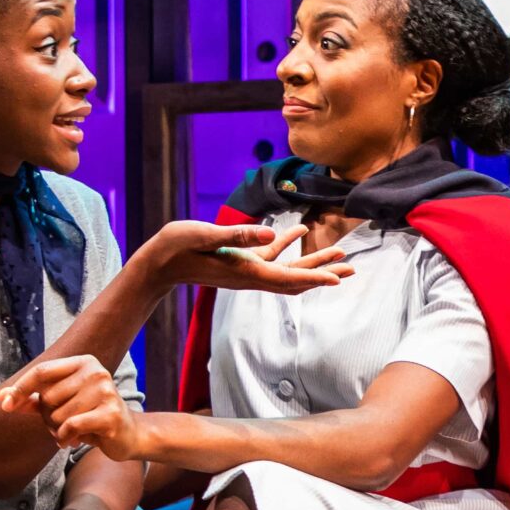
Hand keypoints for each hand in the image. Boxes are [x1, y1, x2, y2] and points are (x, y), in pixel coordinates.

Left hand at [0, 354, 147, 459]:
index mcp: (83, 362)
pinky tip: (73, 440)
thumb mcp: (60, 404)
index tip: (6, 405)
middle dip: (47, 417)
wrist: (127, 433)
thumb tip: (2, 398)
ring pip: (58, 415)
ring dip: (57, 430)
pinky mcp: (110, 414)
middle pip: (48, 397)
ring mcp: (105, 391)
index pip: (42, 371)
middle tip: (61, 425)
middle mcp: (96, 372)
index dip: (21, 388)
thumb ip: (32, 399)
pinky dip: (65, 437)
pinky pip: (70, 426)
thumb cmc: (90, 416)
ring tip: (71, 432)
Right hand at [146, 220, 354, 295]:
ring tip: (339, 254)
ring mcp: (247, 269)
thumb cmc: (177, 248)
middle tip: (352, 269)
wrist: (158, 263)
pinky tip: (300, 230)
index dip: (315, 278)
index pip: (288, 278)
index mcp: (246, 271)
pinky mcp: (240, 260)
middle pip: (296, 279)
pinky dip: (288, 245)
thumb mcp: (206, 235)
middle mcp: (251, 275)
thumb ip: (238, 235)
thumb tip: (271, 233)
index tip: (338, 279)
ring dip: (314, 262)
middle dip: (325, 274)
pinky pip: (272, 256)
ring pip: (288, 269)